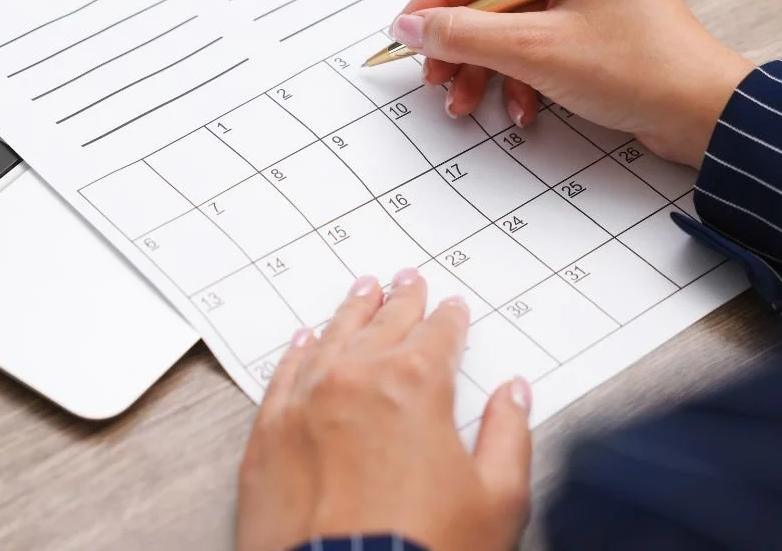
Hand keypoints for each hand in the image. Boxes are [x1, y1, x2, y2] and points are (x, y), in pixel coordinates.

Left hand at [236, 269, 532, 550]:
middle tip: (408, 281)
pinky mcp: (268, 435)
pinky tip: (303, 340)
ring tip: (362, 291)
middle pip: (383, 326)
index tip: (451, 309)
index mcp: (415, 386)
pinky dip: (296, 353)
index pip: (438, 335)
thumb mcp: (497, 500)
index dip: (449, 320)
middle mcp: (355, 380)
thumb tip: (513, 396)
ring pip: (330, 340)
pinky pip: (282, 376)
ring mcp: (304, 403)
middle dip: (401, 302)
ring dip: (350, 313)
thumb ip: (508, 436)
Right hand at [390, 0, 753, 167]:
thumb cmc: (641, 69)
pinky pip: (531, 46)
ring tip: (465, 104)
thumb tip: (410, 27)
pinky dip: (516, 79)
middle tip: (435, 77)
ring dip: (483, 70)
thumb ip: (465, 36)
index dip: (438, 0)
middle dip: (462, 46)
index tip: (406, 33)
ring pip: (507, 26)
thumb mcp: (537, 52)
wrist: (703, 116)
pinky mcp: (587, 29)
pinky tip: (518, 110)